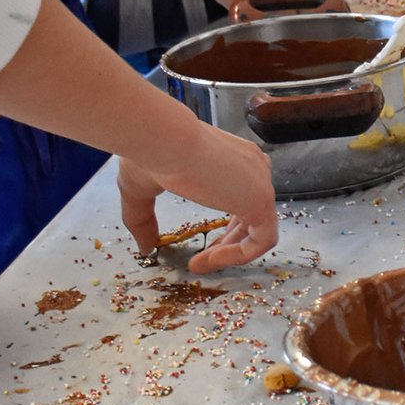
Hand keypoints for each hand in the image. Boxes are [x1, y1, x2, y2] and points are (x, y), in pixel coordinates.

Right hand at [117, 126, 278, 273]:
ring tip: (200, 264)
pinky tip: (210, 259)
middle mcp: (253, 167)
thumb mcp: (141, 190)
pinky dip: (239, 256)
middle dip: (230, 243)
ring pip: (260, 230)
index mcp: (234, 158)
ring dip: (231, 254)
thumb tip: (144, 247)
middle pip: (256, 215)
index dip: (230, 228)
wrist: (161, 140)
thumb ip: (145, 219)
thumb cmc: (150, 153)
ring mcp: (261, 182)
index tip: (206, 247)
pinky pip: (263, 240)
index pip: (245, 197)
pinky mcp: (262, 200)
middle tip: (204, 260)